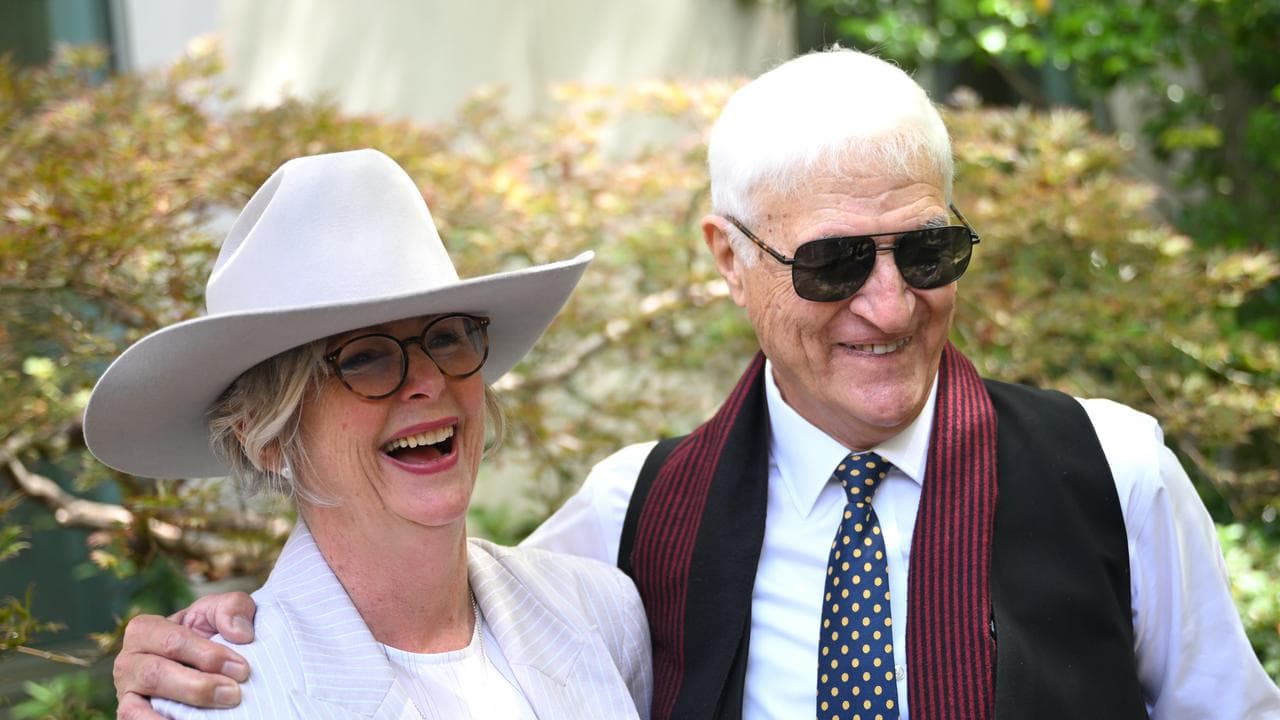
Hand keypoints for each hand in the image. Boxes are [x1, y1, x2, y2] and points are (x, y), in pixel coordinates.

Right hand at [113, 592, 256, 717]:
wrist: (209, 661)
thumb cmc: (212, 631)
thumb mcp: (223, 611)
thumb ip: (232, 608)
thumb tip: (239, 634)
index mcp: (145, 630)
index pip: (174, 642)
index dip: (208, 656)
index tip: (242, 669)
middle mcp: (128, 662)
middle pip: (155, 675)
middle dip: (198, 687)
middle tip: (233, 694)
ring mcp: (126, 692)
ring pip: (138, 708)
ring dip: (176, 714)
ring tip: (211, 717)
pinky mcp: (131, 714)